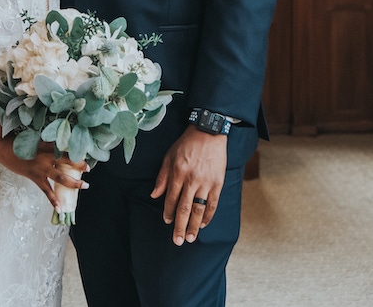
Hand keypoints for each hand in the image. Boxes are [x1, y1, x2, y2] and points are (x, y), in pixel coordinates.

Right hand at [3, 148, 86, 207]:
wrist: (3, 148)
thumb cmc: (18, 141)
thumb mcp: (35, 139)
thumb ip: (47, 143)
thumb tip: (57, 145)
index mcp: (48, 144)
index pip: (66, 146)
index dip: (76, 148)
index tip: (87, 149)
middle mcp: (47, 156)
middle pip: (67, 161)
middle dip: (79, 165)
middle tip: (88, 168)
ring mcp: (41, 168)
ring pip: (61, 178)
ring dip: (74, 182)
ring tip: (84, 185)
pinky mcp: (35, 177)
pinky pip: (46, 191)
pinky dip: (53, 200)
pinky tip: (60, 208)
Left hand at [151, 127, 226, 244]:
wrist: (208, 132)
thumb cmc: (186, 144)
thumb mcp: (169, 156)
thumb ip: (162, 177)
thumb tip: (154, 195)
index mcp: (178, 173)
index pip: (171, 199)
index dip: (168, 212)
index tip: (167, 221)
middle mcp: (191, 180)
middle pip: (184, 208)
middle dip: (180, 226)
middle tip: (177, 241)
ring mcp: (206, 182)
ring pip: (198, 209)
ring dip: (193, 226)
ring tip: (190, 237)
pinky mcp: (218, 183)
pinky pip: (213, 203)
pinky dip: (208, 216)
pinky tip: (203, 224)